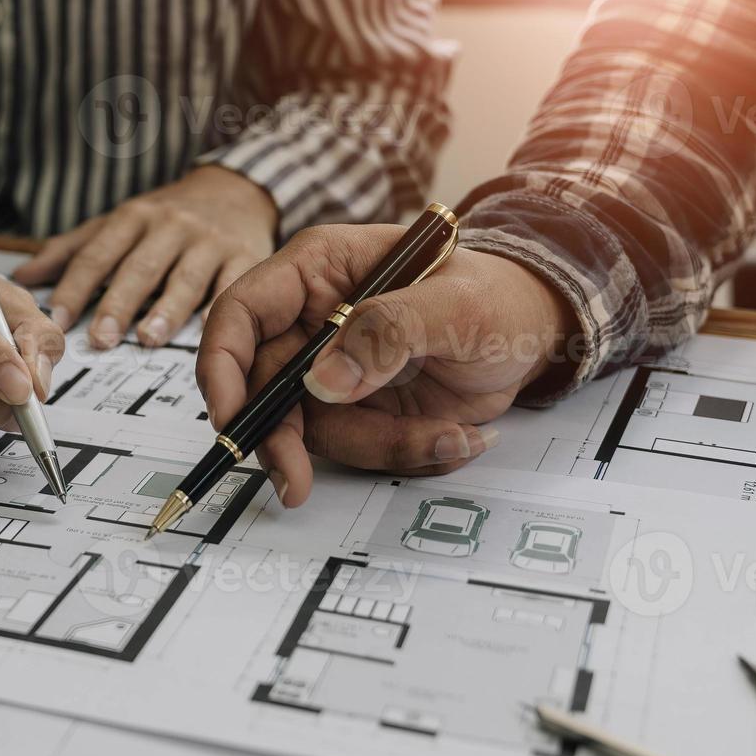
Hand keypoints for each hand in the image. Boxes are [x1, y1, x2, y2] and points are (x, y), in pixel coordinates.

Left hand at [11, 166, 276, 349]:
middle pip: (139, 268)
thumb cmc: (167, 216)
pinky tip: (208, 328)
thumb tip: (23, 277)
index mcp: (133, 218)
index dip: (75, 288)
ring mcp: (209, 242)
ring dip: (166, 309)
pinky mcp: (244, 256)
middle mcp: (169, 226)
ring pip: (184, 277)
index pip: (97, 255)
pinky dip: (220, 306)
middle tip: (99, 337)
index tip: (57, 319)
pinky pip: (231, 283)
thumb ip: (71, 251)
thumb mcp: (117, 223)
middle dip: (117, 304)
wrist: (234, 191)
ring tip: (148, 337)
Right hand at [197, 225, 575, 506]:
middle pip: (261, 388)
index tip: (230, 416)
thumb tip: (323, 382)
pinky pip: (357, 448)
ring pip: (312, 430)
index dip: (220, 365)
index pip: (240, 314)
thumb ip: (389, 331)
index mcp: (319, 271)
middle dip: (281, 440)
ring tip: (449, 433)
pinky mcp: (359, 411)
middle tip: (295, 483)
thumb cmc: (497, 296)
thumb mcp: (456, 304)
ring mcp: (333, 372)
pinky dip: (404, 453)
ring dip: (376, 445)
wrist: (535, 333)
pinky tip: (453, 434)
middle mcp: (312, 323)